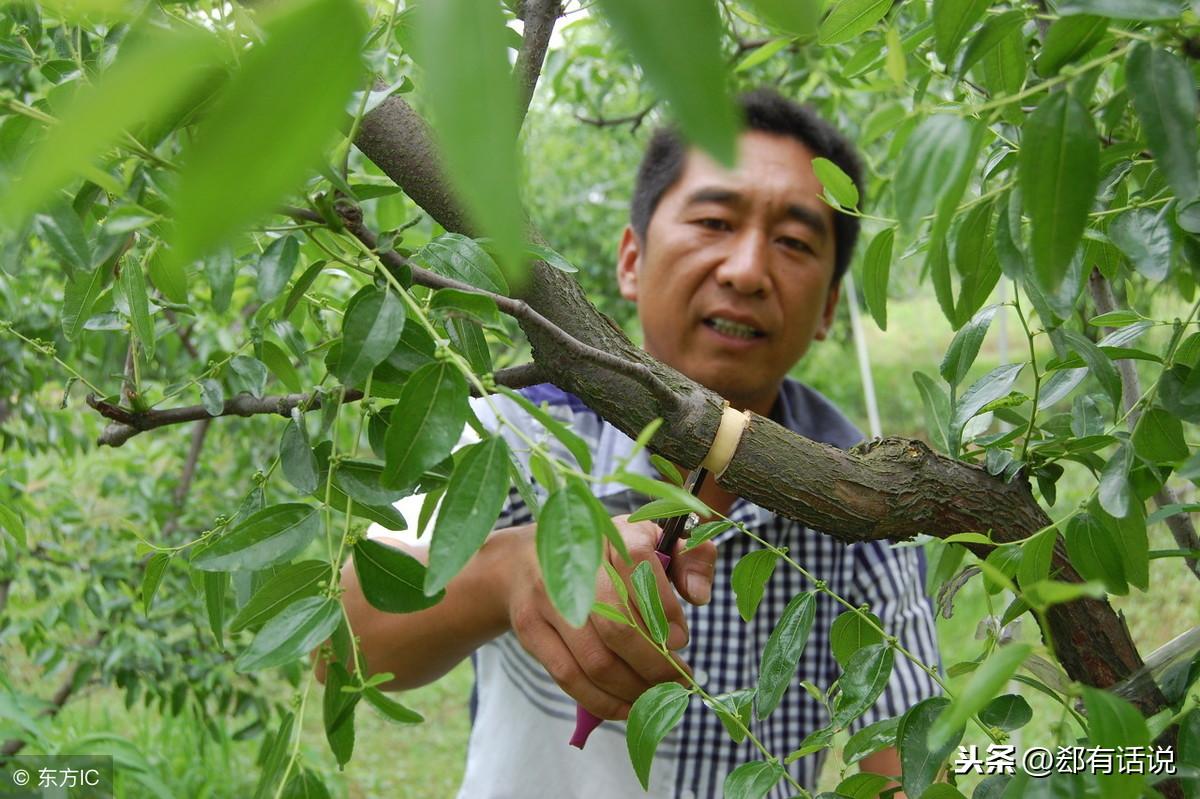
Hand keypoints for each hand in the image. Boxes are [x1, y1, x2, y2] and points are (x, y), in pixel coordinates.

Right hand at [503, 515, 717, 720]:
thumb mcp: (649, 541)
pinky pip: (569, 678)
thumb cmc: (604, 556)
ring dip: (633, 688)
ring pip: (595, 660)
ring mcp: (547, 598)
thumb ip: (689, 558)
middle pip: (618, 625)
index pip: (639, 567)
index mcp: (610, 534)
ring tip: (656, 695)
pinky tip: (627, 706)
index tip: (680, 639)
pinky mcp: (530, 630)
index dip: (665, 609)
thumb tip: (699, 597)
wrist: (524, 561)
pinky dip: (603, 701)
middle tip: (676, 678)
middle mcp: (573, 563)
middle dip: (655, 663)